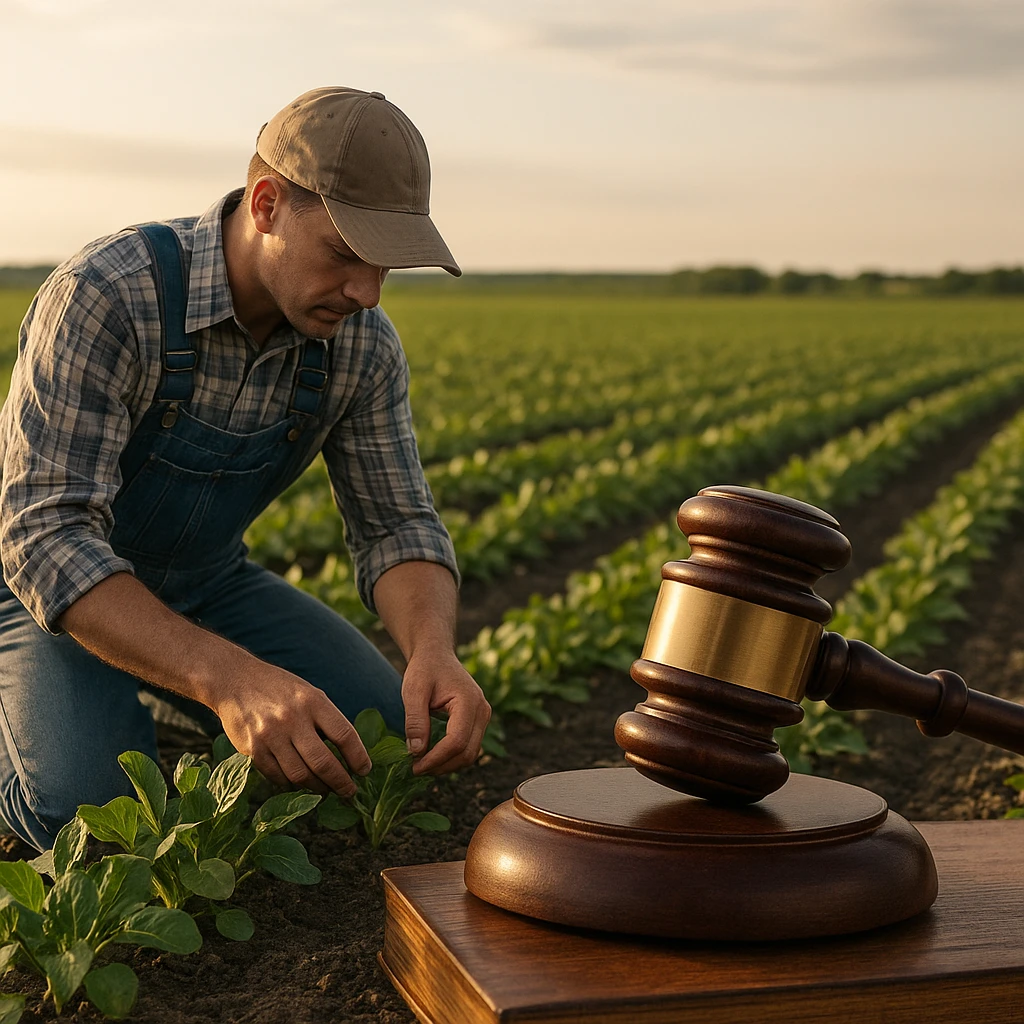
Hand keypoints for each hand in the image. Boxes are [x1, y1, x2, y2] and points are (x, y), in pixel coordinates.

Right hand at [212, 657, 371, 797]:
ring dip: (317, 788)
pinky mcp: (253, 749)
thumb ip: (326, 720)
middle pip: (323, 762)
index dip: (358, 757)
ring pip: (300, 775)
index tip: (365, 771)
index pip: (344, 734)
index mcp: (313, 701)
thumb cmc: (280, 689)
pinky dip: (292, 784)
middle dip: (341, 782)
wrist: (235, 680)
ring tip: (326, 790)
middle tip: (350, 792)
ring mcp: (270, 735)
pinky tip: (301, 783)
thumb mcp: (309, 693)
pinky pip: (278, 777)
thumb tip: (350, 754)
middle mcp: (292, 718)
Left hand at [401, 649, 490, 774]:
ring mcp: (483, 717)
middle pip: (467, 753)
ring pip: (470, 754)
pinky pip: (468, 747)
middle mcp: (482, 711)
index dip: (435, 759)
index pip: (456, 741)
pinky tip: (432, 756)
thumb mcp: (413, 691)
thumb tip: (416, 752)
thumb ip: (415, 720)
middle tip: (415, 769)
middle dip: (441, 766)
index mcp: (469, 701)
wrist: (436, 655)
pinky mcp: (478, 721)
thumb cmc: (424, 669)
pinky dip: (452, 757)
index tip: (413, 766)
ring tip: (422, 764)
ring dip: (447, 765)